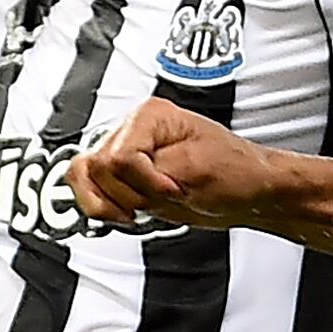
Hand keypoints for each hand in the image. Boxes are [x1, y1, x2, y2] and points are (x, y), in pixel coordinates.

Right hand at [69, 97, 284, 229]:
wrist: (250, 191)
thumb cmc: (237, 172)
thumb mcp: (196, 170)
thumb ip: (150, 172)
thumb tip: (117, 177)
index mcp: (151, 117)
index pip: (118, 156)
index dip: (143, 183)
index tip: (170, 191)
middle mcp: (134, 130)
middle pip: (95, 168)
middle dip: (127, 195)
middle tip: (160, 199)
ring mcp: (127, 153)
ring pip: (82, 177)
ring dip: (109, 204)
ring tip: (139, 211)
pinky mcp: (126, 177)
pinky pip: (90, 191)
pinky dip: (103, 208)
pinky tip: (127, 215)